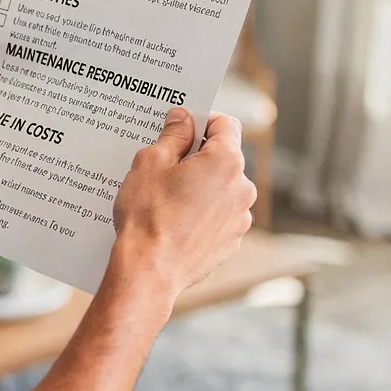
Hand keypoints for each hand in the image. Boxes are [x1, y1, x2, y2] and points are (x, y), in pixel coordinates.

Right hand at [107, 109, 254, 308]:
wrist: (148, 271)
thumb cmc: (148, 216)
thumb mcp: (151, 162)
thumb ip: (174, 134)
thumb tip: (183, 119)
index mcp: (226, 161)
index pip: (226, 124)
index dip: (202, 122)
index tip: (181, 130)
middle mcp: (242, 188)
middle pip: (225, 157)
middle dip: (199, 156)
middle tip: (166, 166)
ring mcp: (240, 218)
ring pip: (222, 188)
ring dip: (202, 186)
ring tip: (168, 198)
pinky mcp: (231, 241)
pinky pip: (219, 215)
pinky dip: (203, 212)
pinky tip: (176, 221)